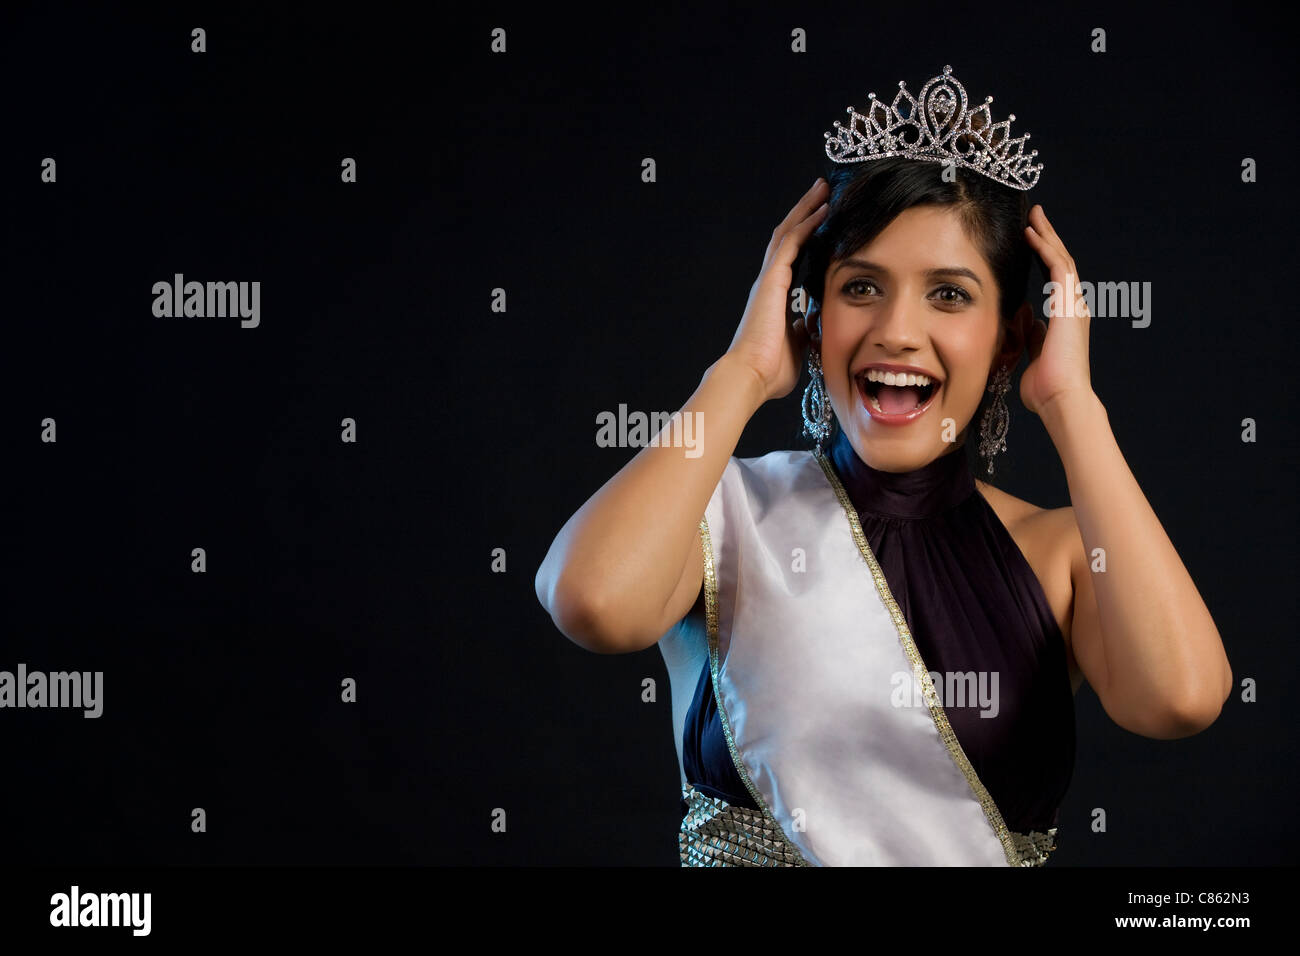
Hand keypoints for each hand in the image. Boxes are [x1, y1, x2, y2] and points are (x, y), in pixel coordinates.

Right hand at [724, 178, 828, 403]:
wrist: (751, 376)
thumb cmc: (770, 371)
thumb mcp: (796, 348)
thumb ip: (802, 334)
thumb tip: (810, 328)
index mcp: (775, 298)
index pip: (793, 258)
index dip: (807, 237)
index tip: (824, 221)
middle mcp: (769, 283)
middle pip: (788, 237)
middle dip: (806, 213)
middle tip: (823, 192)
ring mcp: (769, 279)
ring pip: (788, 232)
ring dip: (806, 209)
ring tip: (823, 189)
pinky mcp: (772, 279)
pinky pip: (791, 243)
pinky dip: (807, 223)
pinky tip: (823, 209)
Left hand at [1021, 205, 1094, 416]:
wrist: (1061, 399)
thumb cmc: (1046, 388)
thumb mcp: (1033, 355)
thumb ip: (1031, 336)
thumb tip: (1026, 319)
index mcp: (1065, 318)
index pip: (1053, 280)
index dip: (1043, 258)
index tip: (1031, 241)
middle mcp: (1073, 307)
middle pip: (1060, 263)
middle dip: (1047, 239)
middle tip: (1035, 217)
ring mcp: (1074, 304)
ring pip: (1061, 259)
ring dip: (1047, 236)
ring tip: (1034, 216)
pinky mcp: (1069, 304)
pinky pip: (1058, 267)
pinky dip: (1045, 248)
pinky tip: (1032, 233)